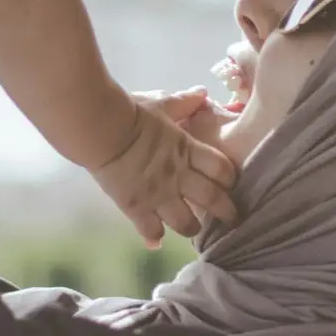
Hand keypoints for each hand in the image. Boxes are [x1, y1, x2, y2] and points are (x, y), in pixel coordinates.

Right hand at [92, 89, 237, 247]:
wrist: (101, 129)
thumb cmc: (131, 113)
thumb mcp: (160, 104)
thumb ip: (183, 102)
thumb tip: (202, 93)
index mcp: (187, 150)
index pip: (221, 169)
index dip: (230, 178)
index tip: (231, 183)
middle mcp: (178, 177)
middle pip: (213, 200)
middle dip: (227, 212)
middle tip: (233, 219)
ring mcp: (158, 195)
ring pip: (186, 223)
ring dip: (192, 228)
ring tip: (193, 229)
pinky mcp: (136, 207)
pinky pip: (150, 230)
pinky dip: (154, 238)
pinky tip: (156, 243)